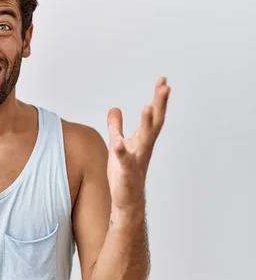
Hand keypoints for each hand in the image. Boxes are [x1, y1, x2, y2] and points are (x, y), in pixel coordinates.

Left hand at [106, 77, 170, 209]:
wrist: (127, 199)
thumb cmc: (124, 172)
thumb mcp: (117, 144)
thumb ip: (116, 127)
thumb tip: (115, 109)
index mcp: (143, 140)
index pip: (154, 115)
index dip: (158, 98)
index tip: (163, 80)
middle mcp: (144, 147)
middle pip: (155, 123)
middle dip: (160, 104)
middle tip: (165, 87)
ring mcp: (137, 159)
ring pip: (144, 139)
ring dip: (147, 123)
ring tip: (148, 106)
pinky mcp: (126, 172)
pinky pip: (125, 160)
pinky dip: (122, 151)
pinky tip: (118, 142)